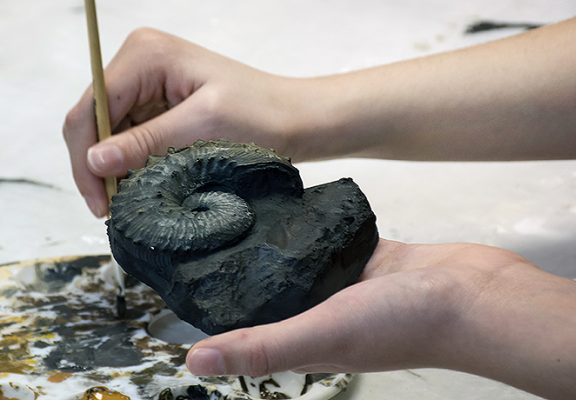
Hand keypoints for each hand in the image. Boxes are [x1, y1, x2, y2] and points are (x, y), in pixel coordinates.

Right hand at [63, 28, 313, 216]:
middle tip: (110, 208)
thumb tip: (94, 161)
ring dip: (113, 167)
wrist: (295, 117)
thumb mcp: (201, 130)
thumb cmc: (261, 114)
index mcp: (146, 55)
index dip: (86, 158)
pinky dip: (129, 162)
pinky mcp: (156, 101)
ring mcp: (146, 81)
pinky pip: (127, 135)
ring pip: (106, 131)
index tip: (100, 201)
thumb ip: (145, 143)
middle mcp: (139, 60)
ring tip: (127, 202)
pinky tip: (141, 184)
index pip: (91, 108)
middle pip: (92, 119)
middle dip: (96, 165)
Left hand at [186, 239, 575, 399]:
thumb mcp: (321, 335)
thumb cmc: (404, 324)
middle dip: (239, 265)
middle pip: (268, 289)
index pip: (246, 324)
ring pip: (297, 259)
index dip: (215, 306)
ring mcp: (344, 282)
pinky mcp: (366, 256)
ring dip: (273, 242)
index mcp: (303, 338)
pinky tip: (291, 202)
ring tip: (238, 210)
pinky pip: (329, 237)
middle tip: (205, 228)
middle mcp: (319, 311)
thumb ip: (261, 347)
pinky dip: (312, 224)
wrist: (474, 294)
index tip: (185, 274)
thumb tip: (195, 361)